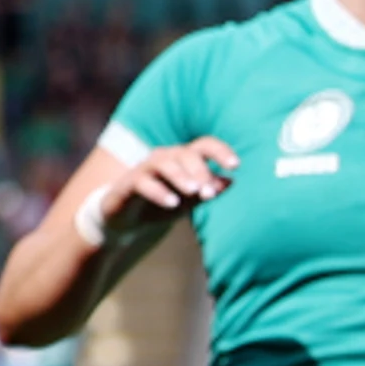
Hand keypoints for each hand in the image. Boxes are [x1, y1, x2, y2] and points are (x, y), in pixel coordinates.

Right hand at [102, 139, 240, 234]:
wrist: (130, 219)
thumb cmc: (165, 201)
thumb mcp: (192, 199)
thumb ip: (208, 189)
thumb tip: (230, 181)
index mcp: (184, 158)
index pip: (204, 146)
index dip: (220, 151)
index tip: (236, 165)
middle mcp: (165, 157)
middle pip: (185, 154)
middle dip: (200, 171)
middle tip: (210, 193)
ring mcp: (145, 168)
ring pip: (164, 163)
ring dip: (181, 176)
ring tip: (194, 191)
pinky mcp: (128, 183)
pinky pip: (143, 182)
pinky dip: (158, 191)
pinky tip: (172, 203)